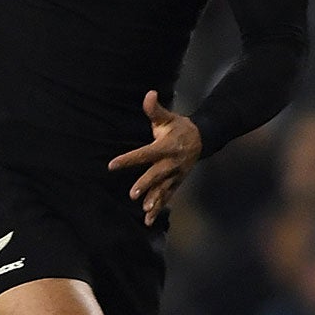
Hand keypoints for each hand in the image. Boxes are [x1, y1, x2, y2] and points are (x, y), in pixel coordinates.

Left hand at [108, 90, 201, 224]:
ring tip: (144, 211)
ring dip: (154, 200)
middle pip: (156, 174)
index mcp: (165, 147)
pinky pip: (167, 196)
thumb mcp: (167, 117)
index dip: (128, 159)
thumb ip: (154, 109)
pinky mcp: (177, 182)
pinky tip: (147, 220)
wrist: (203, 139)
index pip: (144, 153)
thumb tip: (149, 93)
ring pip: (164, 189)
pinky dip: (159, 208)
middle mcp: (171, 162)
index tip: (111, 165)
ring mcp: (176, 174)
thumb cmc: (178, 127)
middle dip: (145, 184)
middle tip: (132, 194)